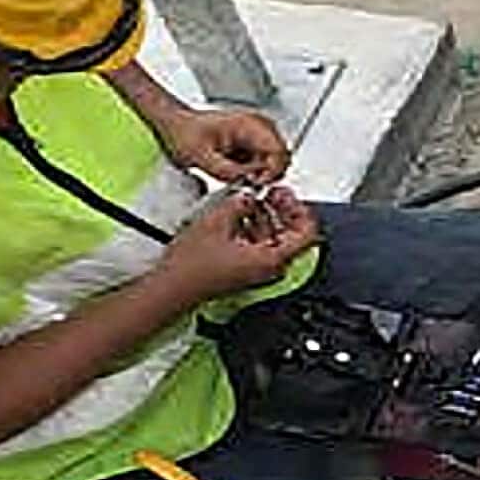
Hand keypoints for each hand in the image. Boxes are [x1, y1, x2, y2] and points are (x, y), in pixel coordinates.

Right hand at [154, 188, 318, 302]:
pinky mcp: (246, 270)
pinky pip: (260, 245)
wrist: (173, 286)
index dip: (299, 208)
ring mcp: (258, 271)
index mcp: (272, 259)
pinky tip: (239, 215)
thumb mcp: (218, 220)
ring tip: (251, 200)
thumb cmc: (192, 266)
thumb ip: (241, 202)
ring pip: (275, 239)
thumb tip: (250, 195)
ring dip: (267, 217)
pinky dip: (254, 228)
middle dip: (282, 210)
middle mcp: (270, 268)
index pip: (306, 233)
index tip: (285, 195)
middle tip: (270, 193)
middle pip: (292, 235)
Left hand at [158, 107, 289, 185]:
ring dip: (257, 174)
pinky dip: (252, 172)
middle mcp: (259, 126)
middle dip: (265, 175)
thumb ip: (228, 170)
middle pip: (282, 158)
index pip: (279, 152)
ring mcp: (259, 134)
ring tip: (234, 173)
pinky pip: (264, 164)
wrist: (176, 126)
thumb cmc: (184, 132)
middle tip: (243, 181)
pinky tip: (234, 170)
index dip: (270, 172)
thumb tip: (250, 180)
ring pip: (274, 164)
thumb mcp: (201, 156)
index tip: (254, 183)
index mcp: (250, 123)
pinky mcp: (255, 143)